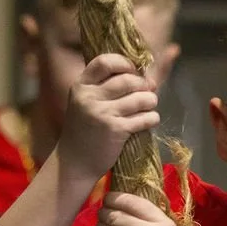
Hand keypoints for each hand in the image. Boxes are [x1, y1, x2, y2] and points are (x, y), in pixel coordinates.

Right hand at [57, 53, 158, 182]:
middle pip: (128, 80)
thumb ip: (105, 86)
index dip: (125, 63)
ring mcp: (102, 113)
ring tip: (149, 106)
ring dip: (151, 101)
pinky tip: (150, 120)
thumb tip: (145, 74)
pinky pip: (144, 118)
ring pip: (140, 98)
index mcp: (81, 85)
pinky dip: (152, 118)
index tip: (134, 72)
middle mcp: (89, 97)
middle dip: (143, 85)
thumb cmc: (85, 130)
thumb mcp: (87, 102)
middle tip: (148, 92)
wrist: (75, 163)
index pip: (105, 62)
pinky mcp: (115, 130)